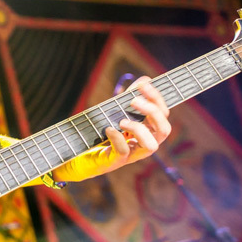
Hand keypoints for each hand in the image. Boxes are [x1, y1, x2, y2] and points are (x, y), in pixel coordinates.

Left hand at [55, 77, 172, 181]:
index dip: (156, 98)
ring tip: (121, 120)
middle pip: (164, 130)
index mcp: (147, 131)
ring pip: (151, 146)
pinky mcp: (115, 162)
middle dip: (152, 112)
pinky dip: (118, 139)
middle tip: (133, 101)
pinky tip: (108, 129)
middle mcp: (143, 144)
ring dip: (139, 129)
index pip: (163, 115)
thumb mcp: (116, 113)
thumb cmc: (101, 133)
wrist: (78, 156)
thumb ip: (130, 98)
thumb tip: (145, 79)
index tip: (144, 84)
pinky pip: (124, 152)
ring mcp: (131, 155)